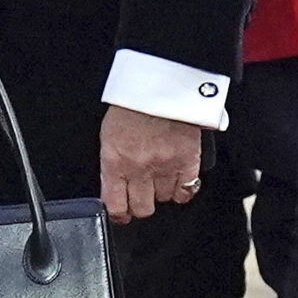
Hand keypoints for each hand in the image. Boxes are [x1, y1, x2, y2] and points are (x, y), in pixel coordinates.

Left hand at [100, 107, 204, 224]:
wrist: (160, 84)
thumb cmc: (133, 105)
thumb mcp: (109, 135)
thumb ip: (113, 162)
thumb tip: (115, 186)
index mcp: (115, 161)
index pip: (115, 204)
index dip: (120, 213)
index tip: (123, 213)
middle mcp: (139, 168)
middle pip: (142, 208)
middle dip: (141, 204)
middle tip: (143, 196)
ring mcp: (164, 166)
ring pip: (164, 199)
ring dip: (162, 191)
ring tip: (161, 177)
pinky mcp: (187, 161)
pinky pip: (187, 191)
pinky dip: (183, 189)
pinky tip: (179, 180)